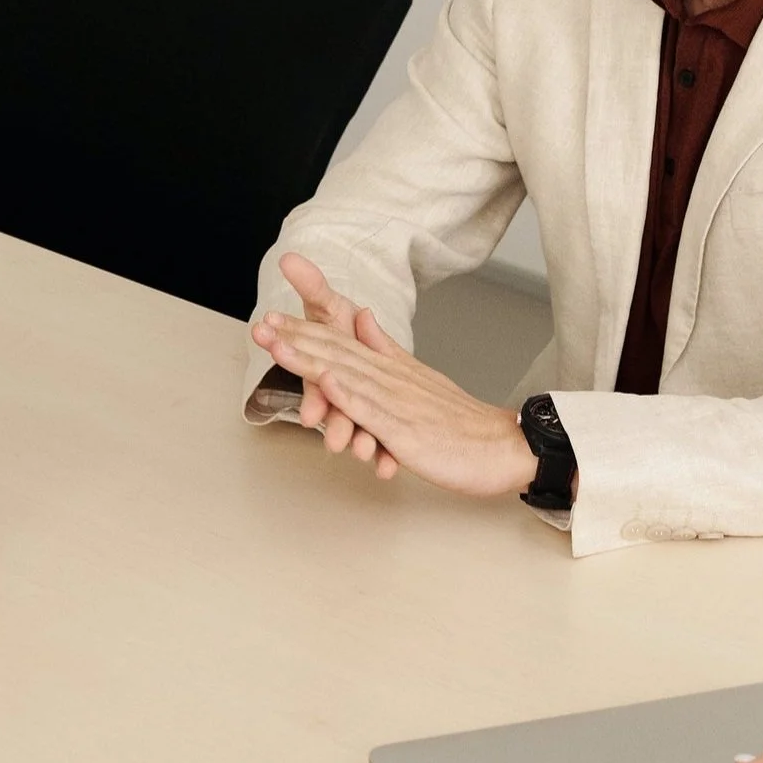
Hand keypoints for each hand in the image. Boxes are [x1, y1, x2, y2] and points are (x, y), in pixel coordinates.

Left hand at [252, 289, 535, 498]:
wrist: (502, 445)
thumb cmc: (459, 421)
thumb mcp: (418, 376)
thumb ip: (386, 348)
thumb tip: (363, 317)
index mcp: (391, 368)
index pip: (341, 343)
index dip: (303, 330)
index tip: (270, 318)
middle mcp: (390, 379)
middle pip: (337, 354)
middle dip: (295, 338)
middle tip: (260, 323)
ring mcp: (398, 404)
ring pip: (347, 377)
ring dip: (310, 360)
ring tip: (277, 345)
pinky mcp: (407, 431)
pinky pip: (374, 412)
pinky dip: (349, 396)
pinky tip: (326, 382)